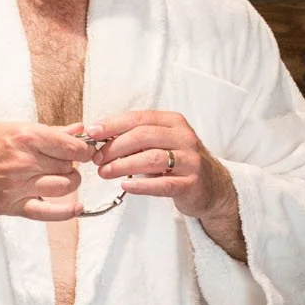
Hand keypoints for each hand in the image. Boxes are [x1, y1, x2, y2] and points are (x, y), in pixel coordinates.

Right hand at [0, 122, 91, 228]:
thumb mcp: (11, 127)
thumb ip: (49, 131)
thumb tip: (79, 129)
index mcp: (25, 137)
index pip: (71, 146)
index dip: (83, 149)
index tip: (83, 150)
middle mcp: (23, 162)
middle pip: (69, 166)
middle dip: (72, 164)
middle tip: (62, 162)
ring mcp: (18, 186)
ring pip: (64, 187)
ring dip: (69, 182)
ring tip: (60, 177)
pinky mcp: (12, 206)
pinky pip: (48, 212)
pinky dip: (67, 212)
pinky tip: (77, 207)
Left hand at [85, 110, 236, 221]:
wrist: (211, 186)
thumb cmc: (178, 162)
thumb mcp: (162, 142)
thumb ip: (136, 137)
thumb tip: (99, 135)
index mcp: (174, 122)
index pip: (139, 118)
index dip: (113, 124)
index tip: (92, 132)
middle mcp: (184, 138)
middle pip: (143, 136)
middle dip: (115, 147)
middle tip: (97, 159)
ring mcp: (190, 161)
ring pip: (151, 158)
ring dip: (123, 165)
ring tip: (105, 173)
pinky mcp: (191, 183)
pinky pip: (163, 184)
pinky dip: (141, 186)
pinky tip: (125, 186)